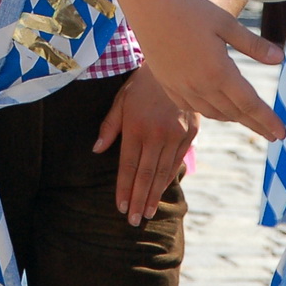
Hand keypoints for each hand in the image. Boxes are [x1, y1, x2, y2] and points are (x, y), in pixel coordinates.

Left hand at [94, 65, 197, 224]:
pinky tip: (160, 191)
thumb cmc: (142, 84)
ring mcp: (175, 135)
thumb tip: (97, 149)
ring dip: (153, 194)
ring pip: (161, 172)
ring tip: (146, 212)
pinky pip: (176, 162)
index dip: (123, 188)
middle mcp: (156, 134)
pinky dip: (167, 178)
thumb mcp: (121, 100)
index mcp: (136, 126)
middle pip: (145, 174)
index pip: (127, 165)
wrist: (176, 65)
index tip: (119, 206)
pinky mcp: (189, 134)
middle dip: (137, 199)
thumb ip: (109, 126)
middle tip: (132, 220)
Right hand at [127, 0, 283, 140]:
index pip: (249, 104)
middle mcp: (200, 85)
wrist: (149, 6)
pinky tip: (215, 107)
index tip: (282, 133)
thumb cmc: (189, 10)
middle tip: (272, 134)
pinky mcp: (168, 85)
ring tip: (247, 119)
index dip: (267, 120)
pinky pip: (193, 107)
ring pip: (214, 112)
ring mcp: (182, 87)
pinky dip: (210, 110)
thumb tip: (280, 59)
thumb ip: (253, 45)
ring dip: (233, 118)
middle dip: (255, 124)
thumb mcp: (226, 23)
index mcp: (218, 71)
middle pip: (234, 113)